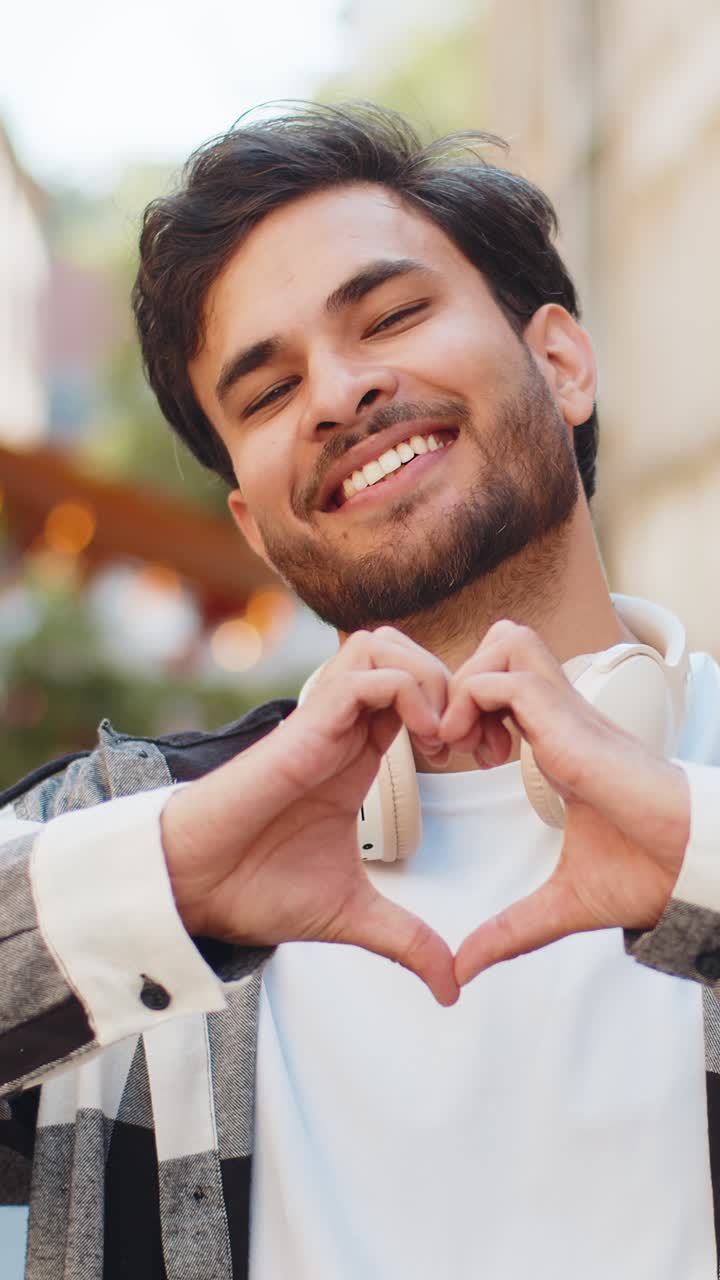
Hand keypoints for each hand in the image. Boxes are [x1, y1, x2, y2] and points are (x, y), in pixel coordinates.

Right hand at [161, 628, 458, 1005]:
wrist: (196, 889)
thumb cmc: (257, 889)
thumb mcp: (352, 914)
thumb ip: (406, 940)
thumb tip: (451, 987)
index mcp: (358, 756)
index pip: (419, 696)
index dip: (462, 712)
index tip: (489, 758)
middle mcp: (342, 729)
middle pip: (407, 653)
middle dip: (456, 683)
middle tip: (478, 740)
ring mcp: (324, 721)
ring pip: (385, 645)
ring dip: (429, 677)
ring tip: (447, 734)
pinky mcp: (305, 724)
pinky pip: (364, 673)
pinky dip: (405, 689)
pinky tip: (423, 737)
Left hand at [439, 621, 690, 985]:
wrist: (693, 868)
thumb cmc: (648, 872)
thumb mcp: (560, 904)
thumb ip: (509, 930)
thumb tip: (465, 967)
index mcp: (558, 742)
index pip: (504, 686)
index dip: (466, 708)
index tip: (451, 756)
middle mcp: (561, 717)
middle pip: (504, 643)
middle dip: (461, 678)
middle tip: (449, 738)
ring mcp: (568, 713)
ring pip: (506, 642)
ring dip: (468, 682)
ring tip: (460, 740)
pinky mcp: (572, 722)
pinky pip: (507, 679)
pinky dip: (475, 700)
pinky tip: (473, 751)